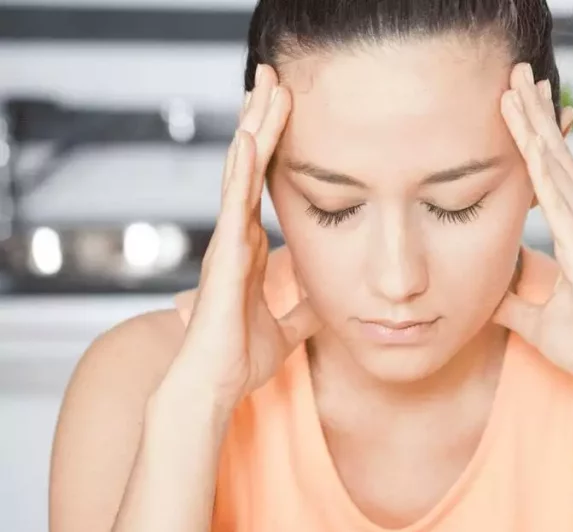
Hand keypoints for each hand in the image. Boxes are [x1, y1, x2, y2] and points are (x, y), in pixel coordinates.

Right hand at [171, 65, 320, 407]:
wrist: (215, 386)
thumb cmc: (240, 359)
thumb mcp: (287, 327)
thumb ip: (305, 308)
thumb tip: (330, 301)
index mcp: (248, 247)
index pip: (265, 183)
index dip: (273, 147)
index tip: (284, 110)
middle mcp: (235, 236)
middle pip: (251, 166)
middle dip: (262, 121)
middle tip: (273, 77)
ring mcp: (227, 242)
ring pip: (241, 174)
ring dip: (254, 130)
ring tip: (264, 87)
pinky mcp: (223, 256)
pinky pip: (233, 205)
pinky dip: (241, 172)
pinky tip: (249, 139)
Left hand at [493, 64, 572, 388]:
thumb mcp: (532, 316)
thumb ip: (510, 294)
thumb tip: (484, 283)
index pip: (548, 174)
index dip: (532, 136)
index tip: (515, 103)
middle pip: (555, 156)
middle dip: (535, 113)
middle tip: (518, 72)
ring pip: (557, 167)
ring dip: (536, 125)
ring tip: (519, 86)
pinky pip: (561, 201)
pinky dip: (544, 169)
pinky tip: (531, 141)